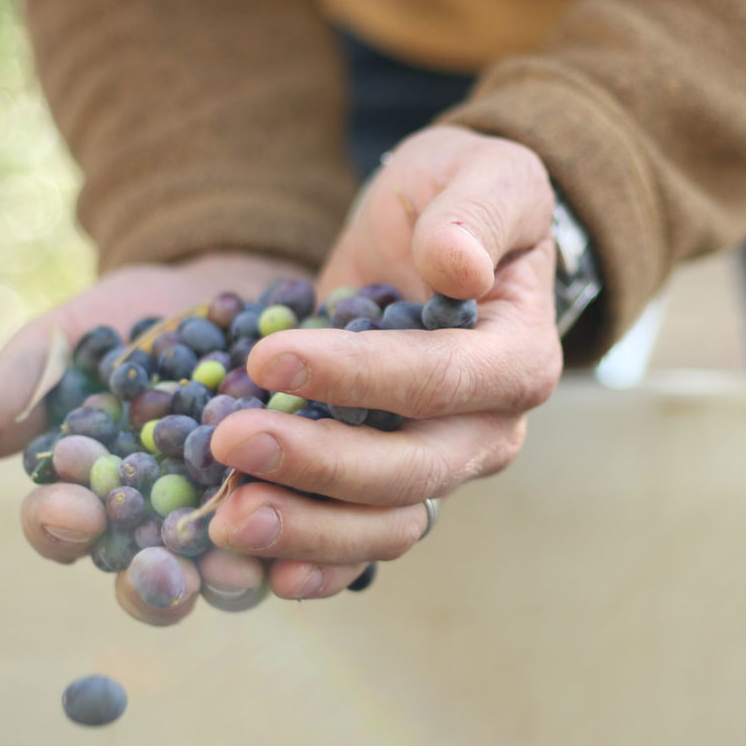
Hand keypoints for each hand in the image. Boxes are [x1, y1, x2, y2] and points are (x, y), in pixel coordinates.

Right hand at [0, 252, 318, 623]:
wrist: (223, 285)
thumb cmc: (124, 322)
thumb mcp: (65, 341)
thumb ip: (20, 386)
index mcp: (92, 504)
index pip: (65, 532)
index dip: (62, 528)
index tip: (72, 509)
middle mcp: (161, 533)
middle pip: (149, 580)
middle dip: (152, 583)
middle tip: (161, 574)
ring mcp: (234, 525)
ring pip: (229, 574)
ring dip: (230, 579)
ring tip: (237, 567)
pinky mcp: (303, 508)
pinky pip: (306, 542)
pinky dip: (307, 548)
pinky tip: (313, 538)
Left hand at [206, 127, 564, 594]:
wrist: (441, 239)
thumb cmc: (465, 199)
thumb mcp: (482, 174)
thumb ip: (474, 213)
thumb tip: (456, 268)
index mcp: (518, 357)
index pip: (442, 379)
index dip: (360, 376)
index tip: (270, 357)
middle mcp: (487, 430)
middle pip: (411, 471)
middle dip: (318, 465)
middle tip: (230, 444)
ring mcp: (439, 468)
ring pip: (384, 524)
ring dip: (306, 530)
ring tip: (226, 520)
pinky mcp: (391, 487)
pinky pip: (359, 545)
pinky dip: (312, 566)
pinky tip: (254, 572)